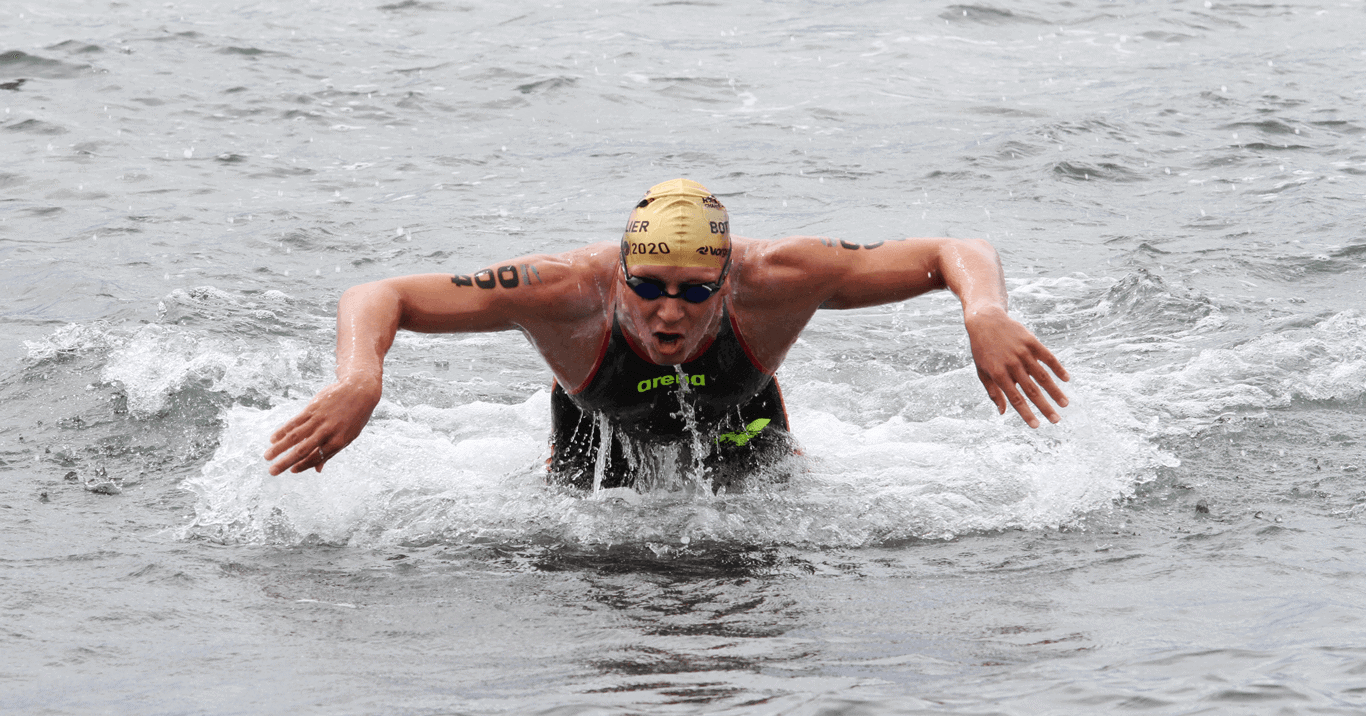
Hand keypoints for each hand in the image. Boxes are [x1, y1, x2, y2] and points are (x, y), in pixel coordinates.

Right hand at [264, 377, 380, 474]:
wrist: (359, 390)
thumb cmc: (354, 417)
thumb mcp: (349, 436)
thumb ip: (331, 452)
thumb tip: (317, 470)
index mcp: (338, 441)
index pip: (316, 457)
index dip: (303, 465)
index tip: (291, 471)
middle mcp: (327, 431)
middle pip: (302, 450)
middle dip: (285, 462)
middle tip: (272, 472)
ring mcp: (319, 419)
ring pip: (295, 436)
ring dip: (279, 447)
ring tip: (267, 456)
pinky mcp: (312, 408)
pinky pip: (295, 422)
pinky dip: (282, 431)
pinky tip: (273, 439)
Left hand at [964, 306, 1069, 427]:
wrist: (985, 321)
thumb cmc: (982, 350)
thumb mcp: (982, 372)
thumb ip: (993, 392)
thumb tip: (1003, 413)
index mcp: (998, 374)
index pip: (1015, 399)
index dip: (1026, 413)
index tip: (1037, 426)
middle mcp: (1012, 364)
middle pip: (1032, 390)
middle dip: (1045, 407)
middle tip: (1057, 420)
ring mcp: (1023, 352)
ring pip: (1042, 376)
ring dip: (1055, 391)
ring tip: (1065, 404)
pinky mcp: (1031, 341)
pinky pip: (1048, 357)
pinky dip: (1058, 368)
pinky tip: (1066, 379)